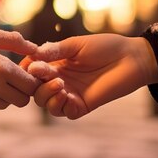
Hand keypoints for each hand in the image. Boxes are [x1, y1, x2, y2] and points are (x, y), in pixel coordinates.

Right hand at [0, 27, 39, 115]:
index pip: (31, 84)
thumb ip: (12, 40)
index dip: (31, 79)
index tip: (24, 72)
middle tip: (11, 78)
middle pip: (23, 99)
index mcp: (0, 67)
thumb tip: (35, 48)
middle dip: (21, 90)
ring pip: (7, 104)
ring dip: (5, 95)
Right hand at [20, 34, 157, 119]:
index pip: (33, 72)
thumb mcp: (76, 45)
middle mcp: (60, 80)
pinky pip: (63, 112)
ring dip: (47, 95)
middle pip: (35, 90)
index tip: (27, 65)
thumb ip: (55, 51)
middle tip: (45, 74)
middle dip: (35, 84)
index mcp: (56, 65)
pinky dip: (60, 105)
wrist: (131, 58)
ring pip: (46, 104)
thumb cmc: (106, 47)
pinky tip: (66, 94)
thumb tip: (32, 55)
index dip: (26, 70)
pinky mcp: (82, 105)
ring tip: (60, 85)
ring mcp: (71, 94)